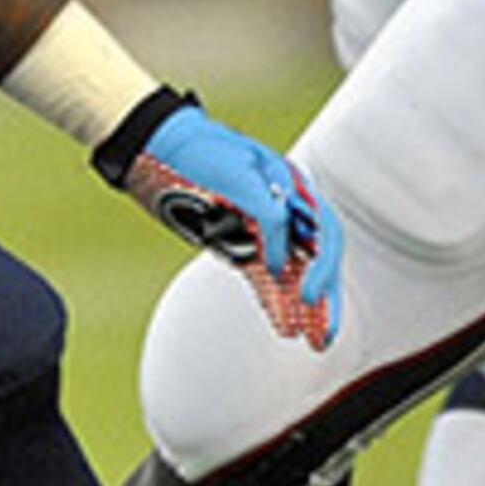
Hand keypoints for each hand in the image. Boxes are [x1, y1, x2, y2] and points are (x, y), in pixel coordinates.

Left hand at [94, 90, 342, 347]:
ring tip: (313, 340)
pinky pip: (265, 275)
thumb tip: (280, 262)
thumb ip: (266, 215)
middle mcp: (284, 208)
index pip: (325, 233)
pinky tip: (281, 322)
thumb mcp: (239, 175)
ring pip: (295, 271)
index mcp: (291, 188)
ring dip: (305, 306)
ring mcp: (262, 226)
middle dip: (326, 296)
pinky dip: (275, 299)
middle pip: (317, 257)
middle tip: (322, 335)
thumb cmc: (200, 152)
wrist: (158, 145)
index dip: (323, 268)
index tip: (309, 297)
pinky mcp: (239, 239)